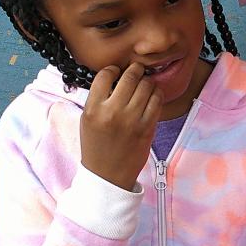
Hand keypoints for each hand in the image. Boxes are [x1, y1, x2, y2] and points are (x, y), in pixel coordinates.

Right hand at [81, 64, 161, 190]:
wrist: (107, 175)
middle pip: (130, 76)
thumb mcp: (87, 120)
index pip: (104, 75)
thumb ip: (98, 98)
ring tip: (145, 84)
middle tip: (136, 71)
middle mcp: (112, 112)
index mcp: (93, 109)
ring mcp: (131, 120)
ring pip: (147, 86)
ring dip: (147, 81)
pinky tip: (152, 96)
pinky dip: (157, 94)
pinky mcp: (147, 128)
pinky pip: (157, 101)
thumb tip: (115, 75)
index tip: (116, 72)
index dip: (113, 69)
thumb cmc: (97, 146)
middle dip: (135, 70)